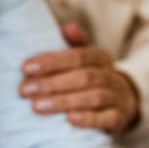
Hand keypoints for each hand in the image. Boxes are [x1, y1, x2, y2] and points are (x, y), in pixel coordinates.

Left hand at [19, 22, 140, 135]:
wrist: (123, 102)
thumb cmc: (93, 77)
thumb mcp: (85, 59)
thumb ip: (73, 44)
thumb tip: (69, 27)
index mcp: (100, 57)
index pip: (77, 56)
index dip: (51, 61)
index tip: (25, 68)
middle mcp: (110, 75)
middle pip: (83, 77)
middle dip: (51, 83)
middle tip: (25, 90)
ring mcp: (116, 97)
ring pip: (93, 97)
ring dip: (63, 101)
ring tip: (38, 106)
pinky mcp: (119, 118)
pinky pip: (107, 118)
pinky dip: (89, 119)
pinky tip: (70, 120)